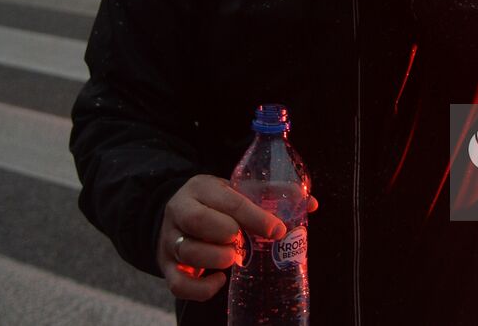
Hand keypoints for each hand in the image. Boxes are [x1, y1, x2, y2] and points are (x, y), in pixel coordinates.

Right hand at [157, 175, 315, 300]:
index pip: (229, 201)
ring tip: (233, 258)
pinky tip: (220, 281)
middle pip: (198, 221)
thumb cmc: (218, 204)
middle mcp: (180, 210)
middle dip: (228, 233)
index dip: (256, 217)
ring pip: (187, 252)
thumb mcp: (236, 191)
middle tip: (244, 242)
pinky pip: (178, 284)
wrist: (179, 214)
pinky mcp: (166, 266)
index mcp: (202, 188)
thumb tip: (310, 205)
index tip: (277, 230)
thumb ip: (271, 196)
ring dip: (215, 259)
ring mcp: (170, 239)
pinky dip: (201, 289)